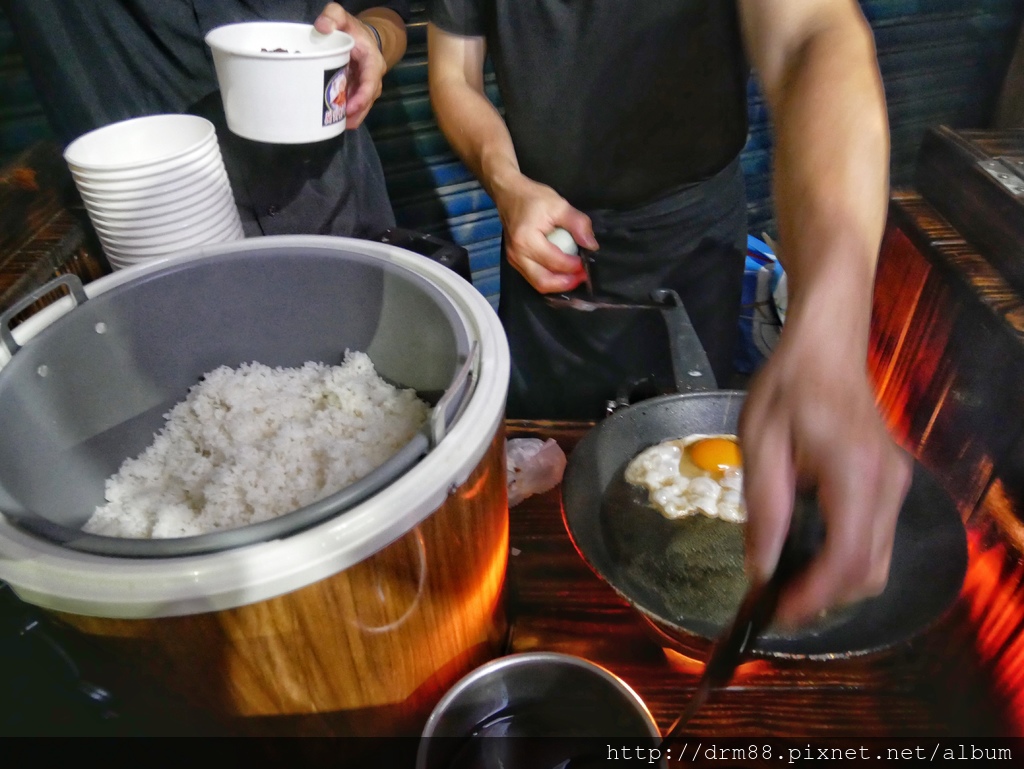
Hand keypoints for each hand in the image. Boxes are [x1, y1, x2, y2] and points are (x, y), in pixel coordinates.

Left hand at [315, 3, 384, 129]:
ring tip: (338, 126)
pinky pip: (356, 104)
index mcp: (372, 60)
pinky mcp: (359, 90)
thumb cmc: (350, 28)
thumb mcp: (341, 16)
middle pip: (368, 98)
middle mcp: (373, 76)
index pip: (372, 81)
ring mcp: (367, 85)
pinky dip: (348, 113)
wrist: (360, 35)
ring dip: (353, 116)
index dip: (363, 96)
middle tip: (342, 123)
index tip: (351, 107)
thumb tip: (322, 27)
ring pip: (363, 104)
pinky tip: (336, 122)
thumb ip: (333, 16)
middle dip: (357, 112)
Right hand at [494, 174, 597, 292]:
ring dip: (558, 284)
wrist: (509, 193)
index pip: (554, 262)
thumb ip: (578, 224)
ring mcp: (514, 260)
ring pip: (538, 284)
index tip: (587, 262)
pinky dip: (550, 279)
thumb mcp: (559, 205)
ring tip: (575, 276)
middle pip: (543, 282)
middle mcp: (517, 255)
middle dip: (566, 283)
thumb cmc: (532, 198)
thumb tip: (592, 245)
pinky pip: (533, 278)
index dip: (573, 266)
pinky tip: (562, 273)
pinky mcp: (515, 261)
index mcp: (527, 240)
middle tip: (583, 276)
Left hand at [738, 321, 911, 626]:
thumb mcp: (760, 446)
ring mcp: (894, 486)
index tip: (776, 613)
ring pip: (878, 563)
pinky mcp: (889, 484)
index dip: (814, 596)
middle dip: (823, 598)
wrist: (825, 348)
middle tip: (775, 600)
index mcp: (854, 475)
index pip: (847, 558)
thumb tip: (762, 569)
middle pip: (870, 572)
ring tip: (786, 581)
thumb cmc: (787, 388)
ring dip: (835, 583)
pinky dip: (845, 560)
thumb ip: (763, 511)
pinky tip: (807, 551)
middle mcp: (886, 488)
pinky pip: (875, 540)